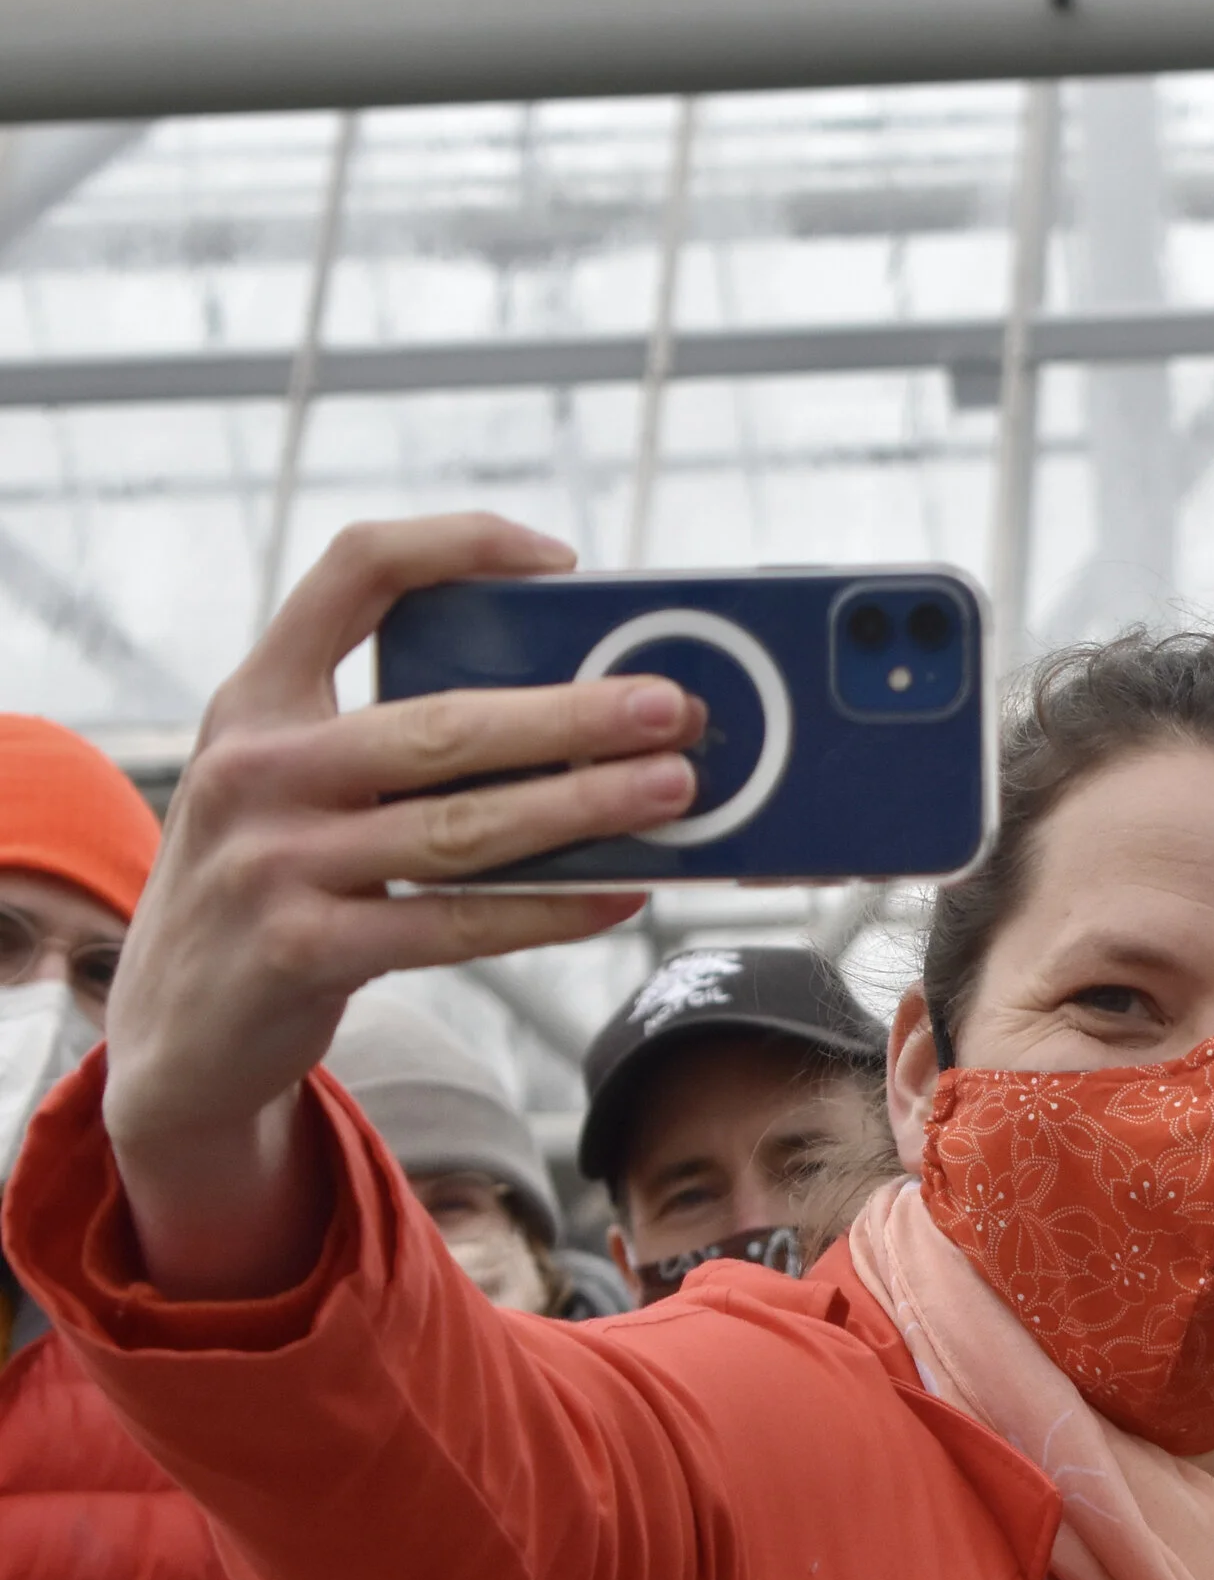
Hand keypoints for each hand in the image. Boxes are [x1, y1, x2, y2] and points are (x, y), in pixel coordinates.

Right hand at [103, 513, 702, 1297]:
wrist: (174, 1034)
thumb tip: (575, 720)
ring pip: (461, 828)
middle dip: (571, 714)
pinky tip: (618, 893)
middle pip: (443, 723)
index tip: (562, 562)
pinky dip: (547, 911)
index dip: (461, 546)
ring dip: (580, 809)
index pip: (355, 571)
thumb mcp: (288, 788)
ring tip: (672, 792)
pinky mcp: (302, 952)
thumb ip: (386, 741)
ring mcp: (272, 863)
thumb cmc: (271, 885)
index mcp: (258, 699)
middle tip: (671, 708)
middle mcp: (254, 767)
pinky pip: (454, 925)